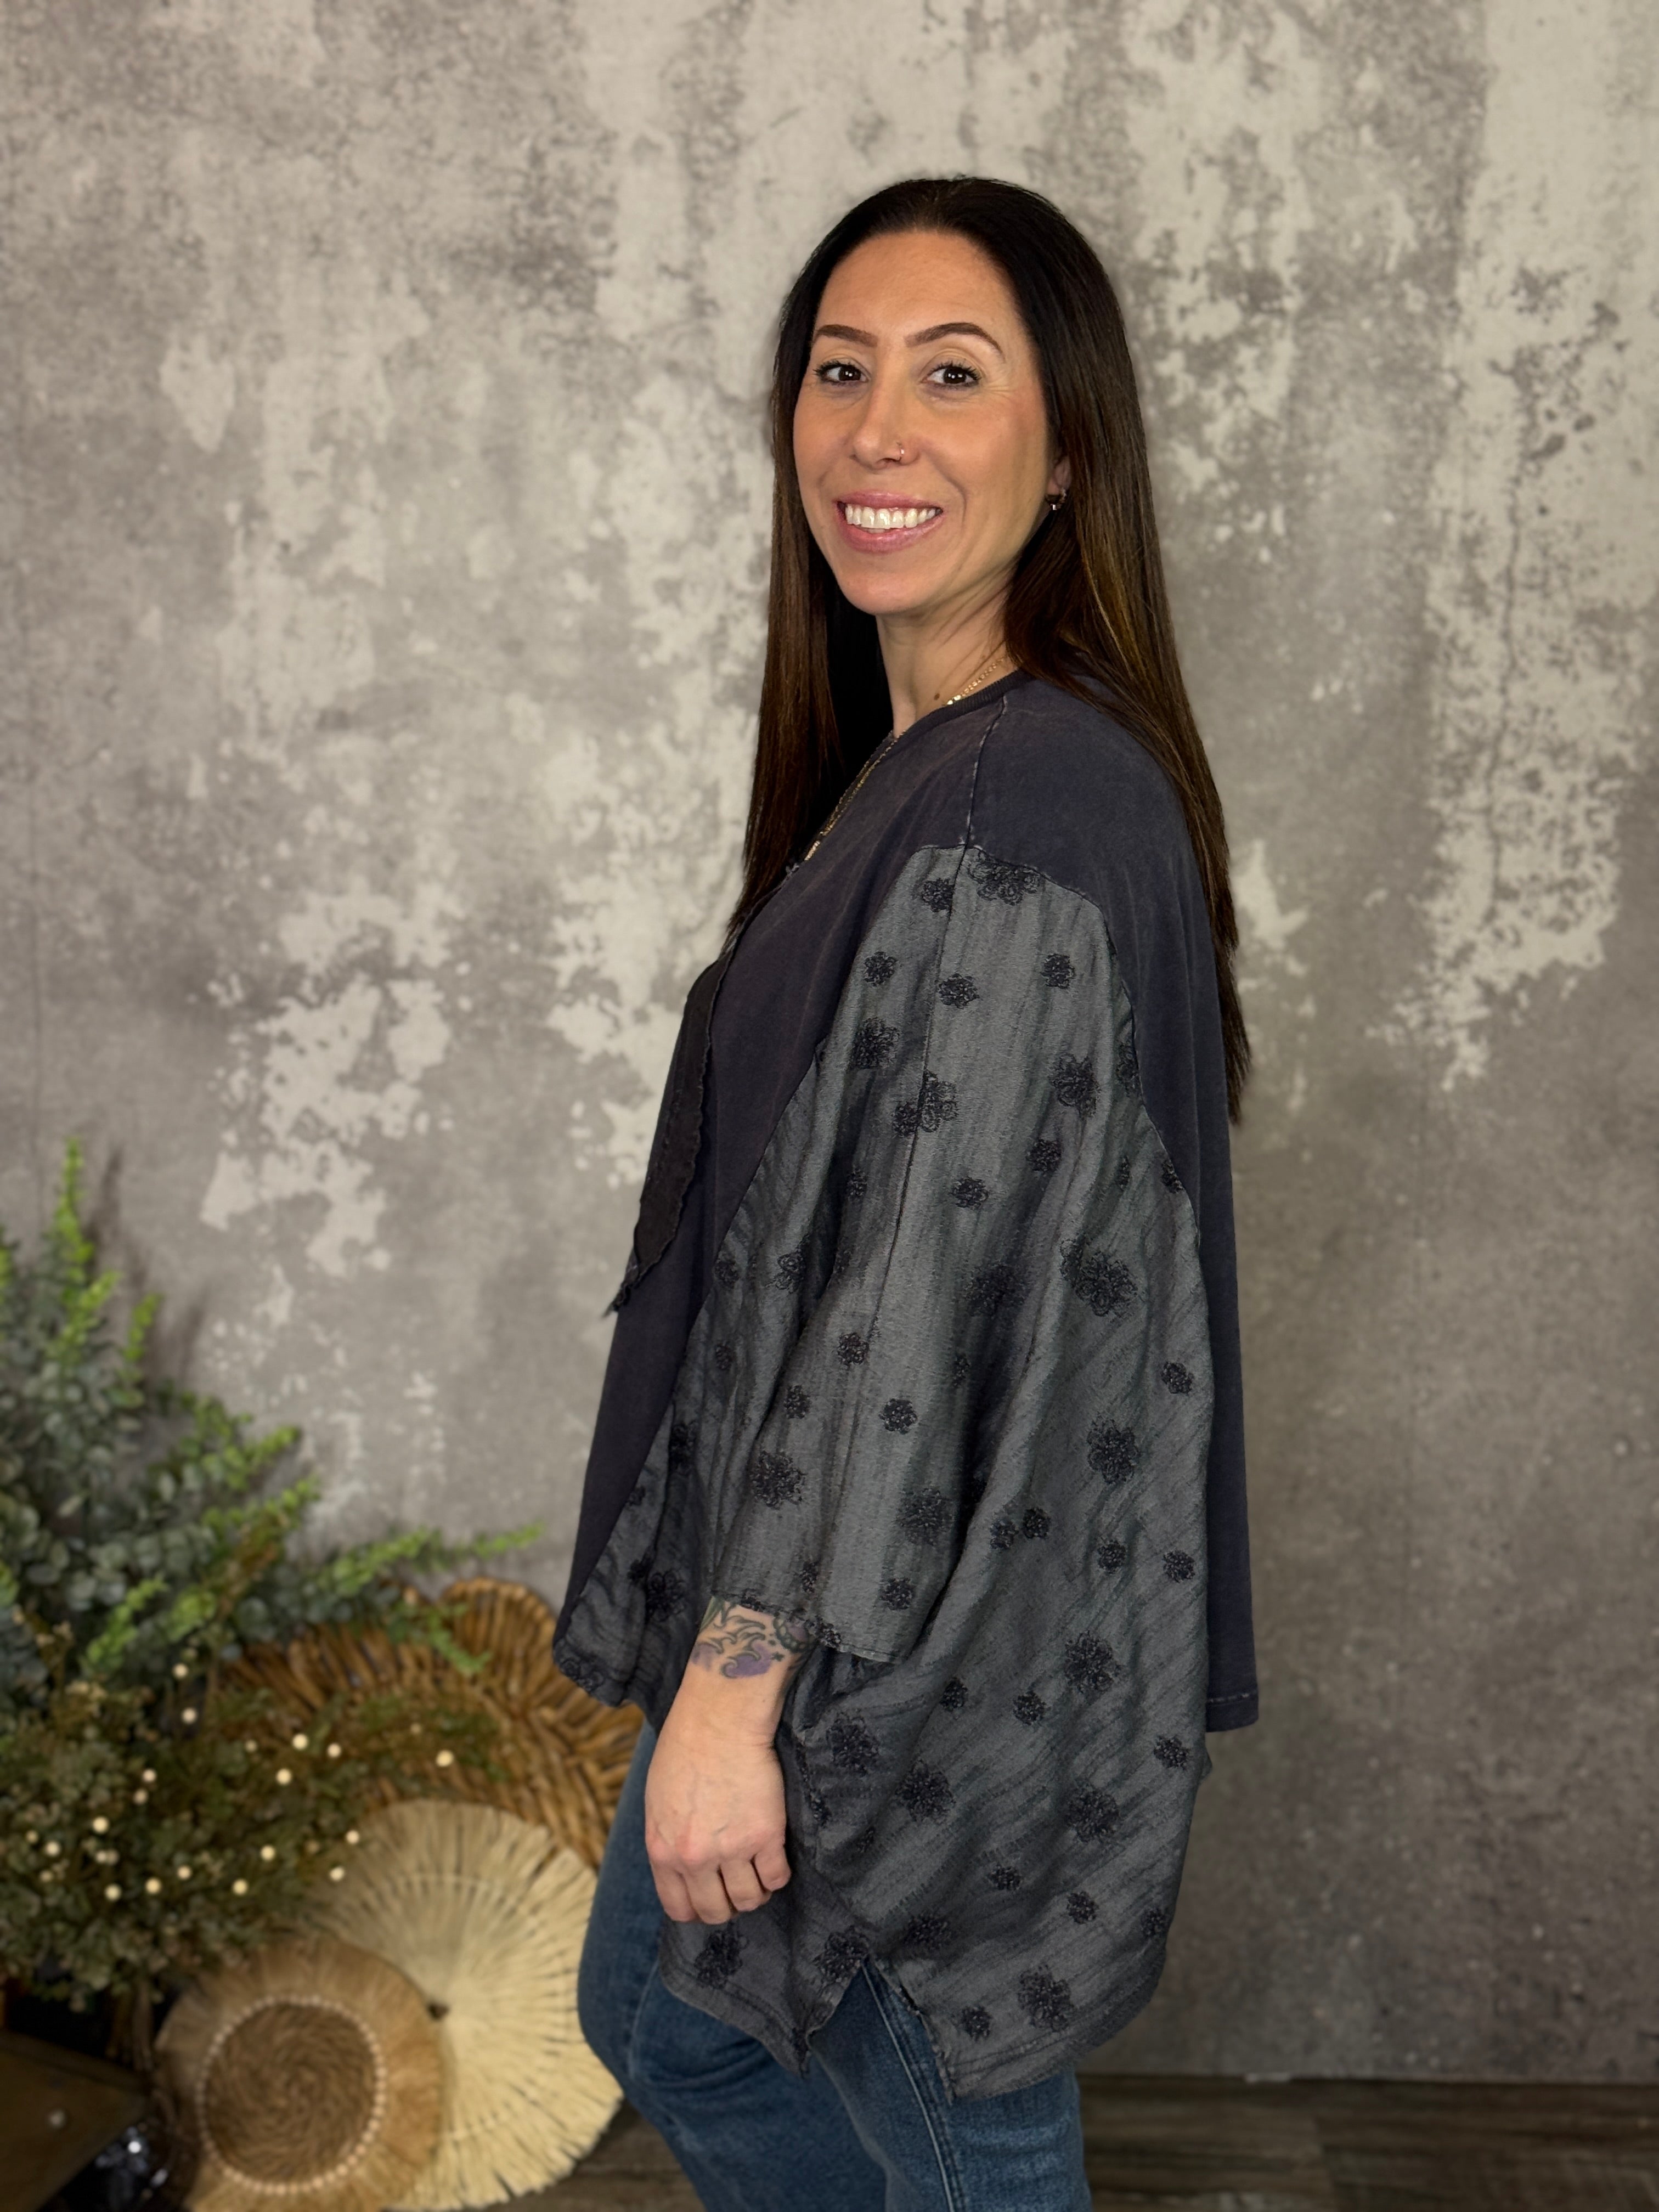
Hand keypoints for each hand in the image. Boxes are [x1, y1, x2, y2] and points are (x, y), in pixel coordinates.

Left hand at [644, 1695, 791, 1922]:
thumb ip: (666, 1841)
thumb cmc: (685, 1749)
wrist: (719, 1718)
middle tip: (738, 1885)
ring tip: (759, 1870)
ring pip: (750, 1899)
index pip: (680, 1908)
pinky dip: (778, 1874)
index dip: (699, 1909)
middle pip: (716, 1911)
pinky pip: (777, 1877)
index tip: (712, 1897)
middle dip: (729, 1904)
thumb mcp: (658, 1802)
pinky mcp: (765, 1835)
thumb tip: (679, 1870)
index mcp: (662, 1850)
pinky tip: (775, 1854)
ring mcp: (731, 1849)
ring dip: (757, 1891)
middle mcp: (694, 1857)